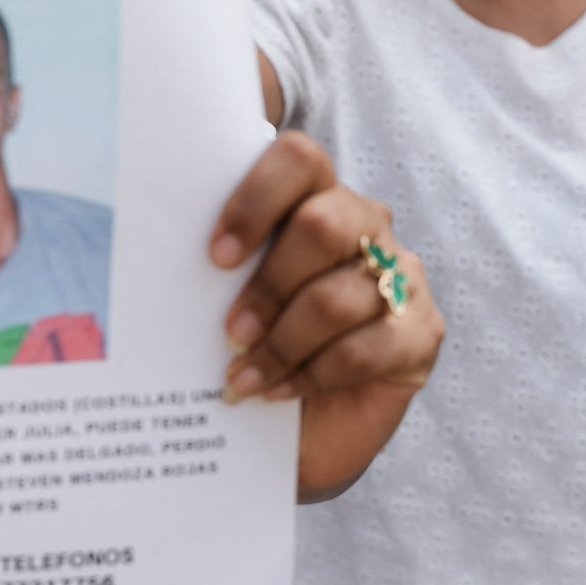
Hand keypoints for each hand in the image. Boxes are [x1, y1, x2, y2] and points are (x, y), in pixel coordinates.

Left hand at [208, 131, 443, 497]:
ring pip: (339, 297)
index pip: (298, 158)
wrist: (299, 426)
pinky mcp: (421, 333)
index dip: (255, 199)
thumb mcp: (229, 295)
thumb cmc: (256, 344)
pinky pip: (365, 347)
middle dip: (268, 284)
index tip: (216, 256)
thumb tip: (164, 257)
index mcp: (315, 194)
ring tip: (243, 375)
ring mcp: (402, 275)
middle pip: (322, 226)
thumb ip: (219, 265)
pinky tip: (278, 390)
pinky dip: (311, 374)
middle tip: (232, 330)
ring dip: (282, 343)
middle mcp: (366, 223)